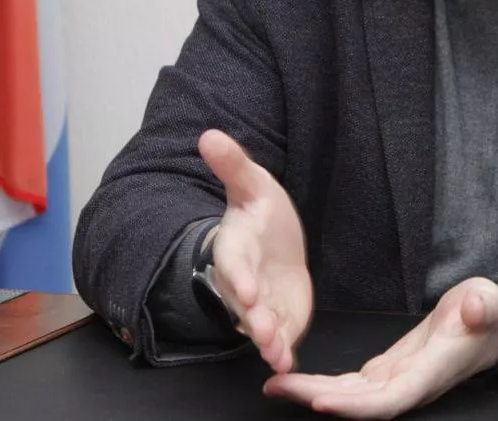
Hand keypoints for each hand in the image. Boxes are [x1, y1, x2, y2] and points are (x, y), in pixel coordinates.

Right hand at [198, 128, 312, 374]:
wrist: (275, 242)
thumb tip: (209, 134)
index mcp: (236, 246)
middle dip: (253, 317)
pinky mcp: (278, 319)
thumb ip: (233, 165)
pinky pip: (278, 338)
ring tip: (275, 353)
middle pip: (244, 302)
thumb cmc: (261, 212)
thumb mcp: (253, 183)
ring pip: (259, 326)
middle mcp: (243, 280)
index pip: (232, 262)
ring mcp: (259, 303)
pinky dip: (281, 352)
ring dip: (266, 340)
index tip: (244, 288)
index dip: (236, 276)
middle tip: (263, 331)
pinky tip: (288, 364)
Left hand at [263, 277, 497, 418]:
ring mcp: (396, 380)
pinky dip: (324, 384)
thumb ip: (482, 307)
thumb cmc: (486, 314)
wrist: (486, 324)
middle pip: (360, 404)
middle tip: (279, 386)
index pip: (390, 398)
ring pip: (351, 396)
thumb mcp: (488, 302)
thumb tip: (473, 308)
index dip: (356, 406)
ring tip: (276, 385)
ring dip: (313, 393)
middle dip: (319, 398)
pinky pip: (351, 385)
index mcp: (431, 372)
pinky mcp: (387, 371)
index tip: (322, 401)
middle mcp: (410, 384)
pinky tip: (298, 381)